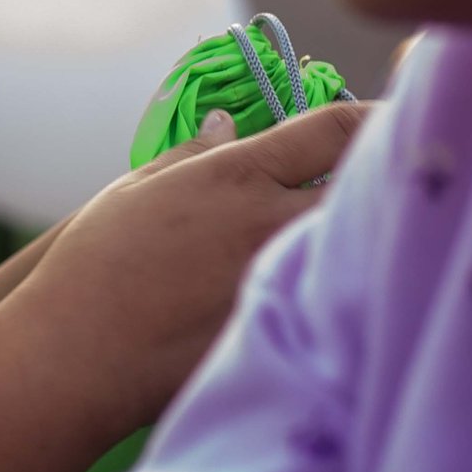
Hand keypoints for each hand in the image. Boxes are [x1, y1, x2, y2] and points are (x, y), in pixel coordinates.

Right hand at [33, 102, 367, 427]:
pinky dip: (335, 291)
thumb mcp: (135, 189)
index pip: (335, 129)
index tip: (392, 117)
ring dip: (360, 236)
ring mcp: (284, 282)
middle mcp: (273, 223)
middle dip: (382, 180)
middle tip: (385, 181)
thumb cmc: (94, 266)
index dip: (375, 115)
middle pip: (366, 187)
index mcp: (237, 176)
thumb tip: (226, 125)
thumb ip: (190, 154)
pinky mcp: (284, 333)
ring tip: (357, 239)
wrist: (78, 356)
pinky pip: (330, 302)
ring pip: (355, 249)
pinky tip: (324, 299)